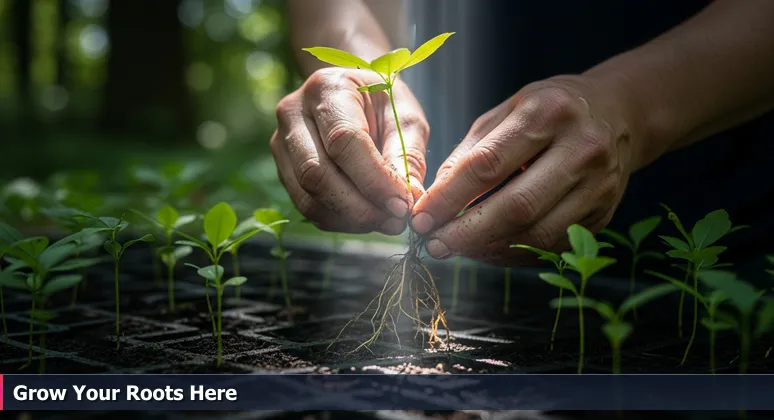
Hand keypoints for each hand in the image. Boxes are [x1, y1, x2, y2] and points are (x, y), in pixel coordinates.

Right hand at [271, 67, 428, 234]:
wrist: (352, 93)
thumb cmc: (383, 101)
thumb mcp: (406, 116)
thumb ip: (408, 155)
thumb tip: (411, 197)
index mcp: (327, 89)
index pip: (343, 141)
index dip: (373, 180)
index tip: (402, 205)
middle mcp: (293, 113)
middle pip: (316, 173)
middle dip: (360, 207)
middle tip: (396, 222)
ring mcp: (280, 142)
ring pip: (307, 196)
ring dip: (350, 219)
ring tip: (384, 221)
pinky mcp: (282, 168)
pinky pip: (305, 206)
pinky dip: (338, 220)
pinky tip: (365, 217)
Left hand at [410, 75, 636, 264]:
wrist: (618, 114)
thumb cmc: (549, 110)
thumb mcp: (507, 111)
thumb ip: (470, 151)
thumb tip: (434, 197)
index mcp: (548, 113)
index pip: (488, 165)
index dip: (449, 197)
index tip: (420, 218)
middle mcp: (581, 149)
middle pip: (516, 206)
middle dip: (467, 232)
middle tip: (434, 245)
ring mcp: (598, 185)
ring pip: (537, 233)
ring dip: (489, 248)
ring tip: (457, 248)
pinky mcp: (603, 214)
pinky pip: (552, 245)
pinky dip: (515, 252)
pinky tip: (489, 249)